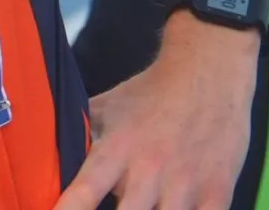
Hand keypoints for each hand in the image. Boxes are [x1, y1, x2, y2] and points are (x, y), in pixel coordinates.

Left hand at [55, 17, 259, 209]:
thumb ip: (84, 132)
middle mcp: (149, 170)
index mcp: (118, 147)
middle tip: (114, 207)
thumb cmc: (152, 91)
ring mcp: (185, 185)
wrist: (207, 71)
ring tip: (145, 206)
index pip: (86, 188)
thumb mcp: (110, 106)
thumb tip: (51, 151)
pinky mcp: (217, 194)